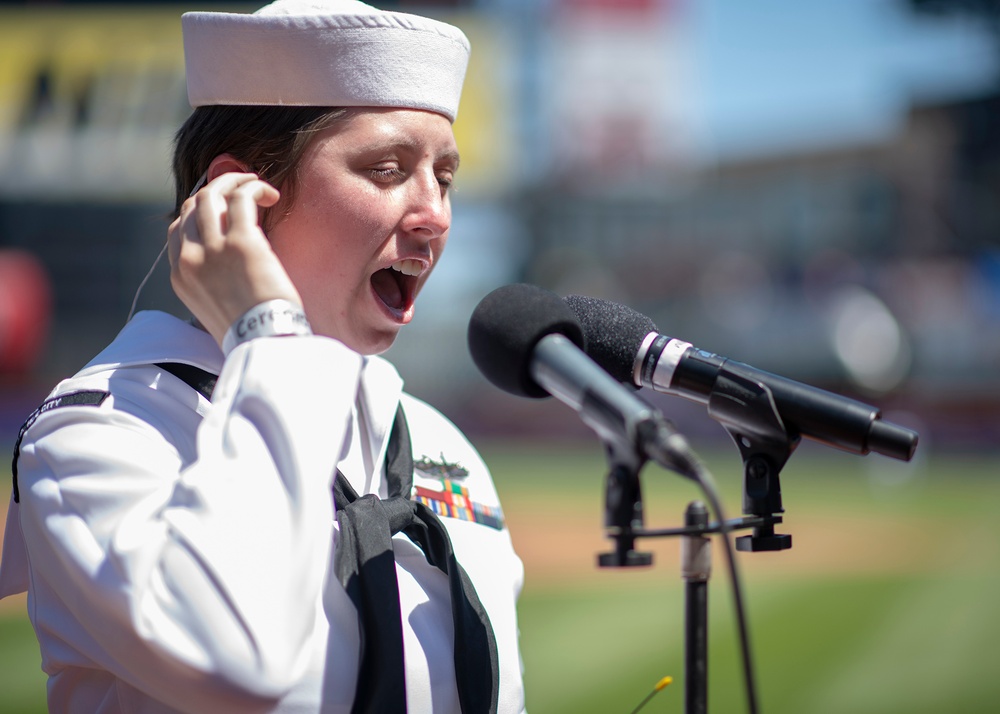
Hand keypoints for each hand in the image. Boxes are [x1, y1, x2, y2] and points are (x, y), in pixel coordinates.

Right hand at [168, 173, 302, 346]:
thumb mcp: (216, 311)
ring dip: (235, 182)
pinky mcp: (242, 242)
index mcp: (180, 277)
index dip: (200, 212)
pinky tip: (271, 195)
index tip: (223, 209)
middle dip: (217, 189)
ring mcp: (213, 248)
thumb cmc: (251, 332)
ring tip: (257, 185)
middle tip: (242, 189)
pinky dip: (254, 188)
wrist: (264, 343)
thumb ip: (213, 286)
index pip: (178, 229)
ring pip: (212, 194)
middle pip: (192, 206)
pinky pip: (241, 198)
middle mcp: (190, 259)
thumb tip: (229, 273)